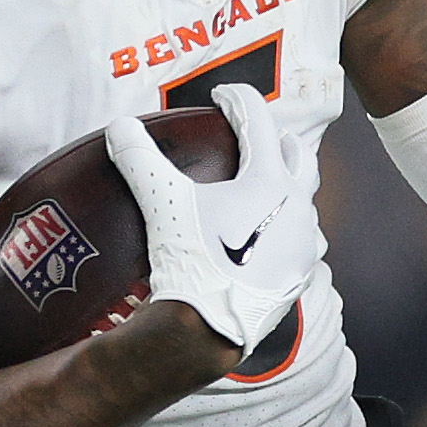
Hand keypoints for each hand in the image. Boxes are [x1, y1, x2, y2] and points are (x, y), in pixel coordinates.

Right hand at [103, 83, 321, 357]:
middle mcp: (298, 208)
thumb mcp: (162, 203)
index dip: (237, 101)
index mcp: (271, 181)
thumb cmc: (192, 261)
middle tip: (258, 134)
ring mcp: (304, 245)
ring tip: (267, 184)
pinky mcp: (299, 276)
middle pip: (298, 156)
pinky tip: (272, 236)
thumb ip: (140, 159)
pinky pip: (302, 242)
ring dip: (290, 185)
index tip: (221, 96)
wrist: (209, 329)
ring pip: (306, 201)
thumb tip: (119, 126)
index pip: (259, 122)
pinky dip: (288, 228)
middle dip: (278, 139)